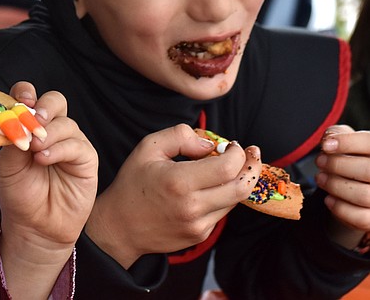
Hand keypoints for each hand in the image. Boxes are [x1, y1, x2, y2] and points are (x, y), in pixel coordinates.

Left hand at [0, 82, 97, 297]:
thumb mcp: (7, 164)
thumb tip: (17, 120)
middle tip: (32, 118)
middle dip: (44, 106)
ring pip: (66, 123)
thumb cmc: (19, 194)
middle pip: (55, 101)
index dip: (25, 93)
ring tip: (34, 150)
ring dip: (48, 133)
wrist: (34, 226)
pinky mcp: (86, 159)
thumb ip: (12, 138)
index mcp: (31, 125)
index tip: (19, 100)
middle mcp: (52, 130)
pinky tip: (44, 159)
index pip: (30, 97)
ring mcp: (71, 143)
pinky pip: (77, 145)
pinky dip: (59, 149)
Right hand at [85, 124, 260, 267]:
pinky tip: (212, 187)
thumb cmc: (132, 183)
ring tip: (232, 167)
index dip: (238, 152)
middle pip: (242, 187)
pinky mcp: (200, 236)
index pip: (228, 167)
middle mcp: (192, 206)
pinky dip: (224, 197)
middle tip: (252, 153)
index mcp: (179, 182)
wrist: (120, 226)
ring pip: (235, 201)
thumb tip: (210, 145)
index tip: (233, 145)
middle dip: (252, 167)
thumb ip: (180, 136)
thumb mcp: (147, 148)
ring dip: (238, 181)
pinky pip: (222, 213)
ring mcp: (198, 225)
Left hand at [315, 126, 369, 248]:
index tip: (326, 145)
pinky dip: (340, 208)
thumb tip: (329, 138)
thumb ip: (339, 134)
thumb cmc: (355, 160)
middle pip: (366, 170)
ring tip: (320, 178)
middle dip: (336, 165)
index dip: (348, 143)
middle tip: (320, 161)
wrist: (362, 187)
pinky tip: (329, 199)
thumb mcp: (349, 143)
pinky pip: (361, 218)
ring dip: (334, 186)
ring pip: (363, 195)